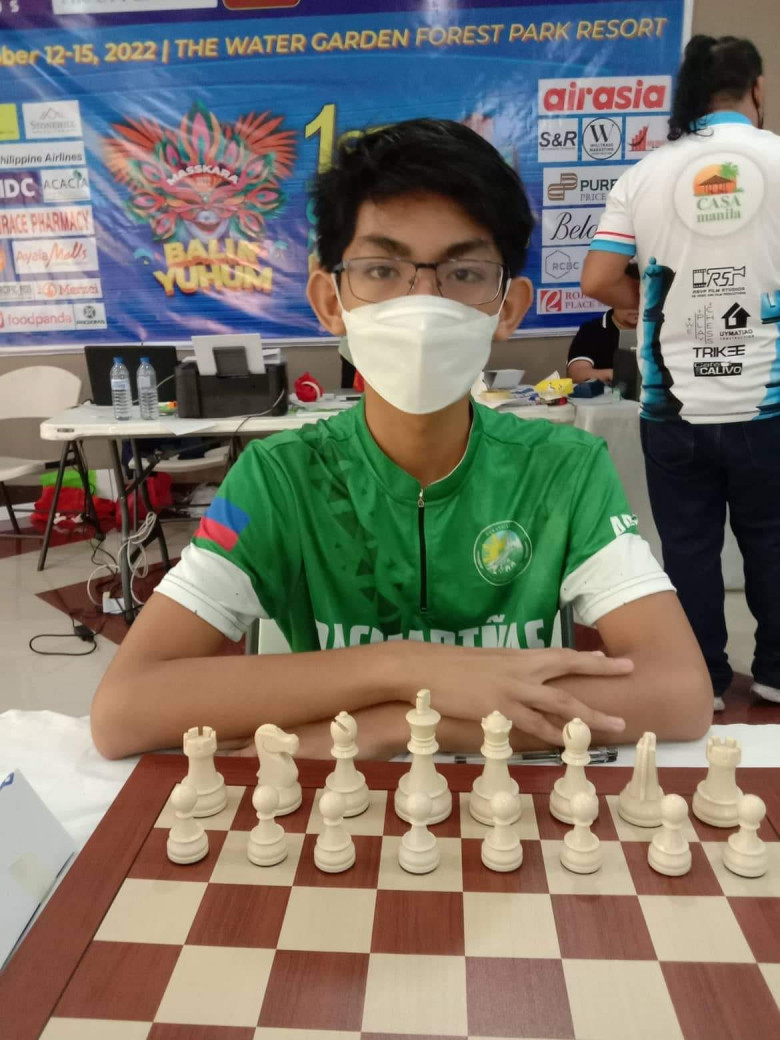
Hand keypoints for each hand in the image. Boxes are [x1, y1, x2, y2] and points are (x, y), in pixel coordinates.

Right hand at [399, 643, 630, 745]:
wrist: (422, 668)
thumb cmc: (449, 666)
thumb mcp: (485, 662)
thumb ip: (508, 670)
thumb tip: (523, 680)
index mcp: (517, 656)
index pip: (560, 654)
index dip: (588, 658)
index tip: (612, 659)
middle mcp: (521, 669)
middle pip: (570, 668)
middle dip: (602, 670)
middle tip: (630, 670)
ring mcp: (512, 689)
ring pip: (561, 703)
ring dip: (590, 716)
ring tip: (615, 724)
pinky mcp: (499, 709)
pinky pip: (533, 726)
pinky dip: (554, 736)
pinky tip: (570, 744)